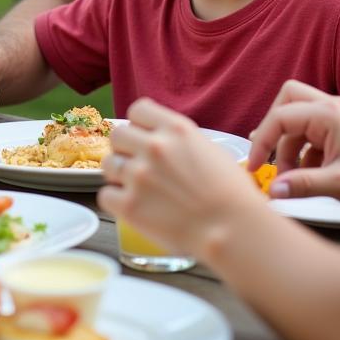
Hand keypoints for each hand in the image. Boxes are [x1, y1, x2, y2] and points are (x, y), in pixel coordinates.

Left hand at [98, 98, 262, 260]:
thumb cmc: (232, 194)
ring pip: (107, 164)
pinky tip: (133, 206)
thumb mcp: (210, 149)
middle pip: (118, 135)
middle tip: (138, 165)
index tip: (144, 137)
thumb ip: (180, 140)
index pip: (138, 109)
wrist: (234, 230)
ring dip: (119, 175)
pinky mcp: (130, 205)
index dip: (140, 125)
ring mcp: (139, 175)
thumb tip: (161, 139)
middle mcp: (154, 147)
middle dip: (126, 149)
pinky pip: (105, 195)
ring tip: (137, 188)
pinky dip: (116, 201)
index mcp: (175, 129)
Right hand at [247, 79, 339, 205]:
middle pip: (286, 100)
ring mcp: (335, 114)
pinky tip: (308, 173)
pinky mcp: (338, 126)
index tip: (255, 166)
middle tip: (268, 155)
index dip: (262, 141)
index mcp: (328, 114)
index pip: (280, 117)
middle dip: (272, 128)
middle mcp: (330, 106)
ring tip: (292, 175)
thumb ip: (302, 185)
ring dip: (287, 144)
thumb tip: (272, 189)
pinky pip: (307, 129)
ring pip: (295, 117)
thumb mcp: (339, 185)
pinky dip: (300, 149)